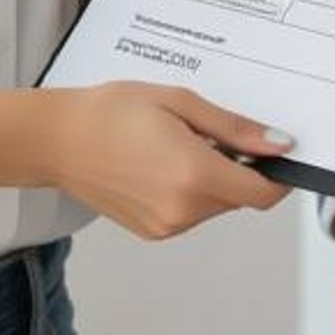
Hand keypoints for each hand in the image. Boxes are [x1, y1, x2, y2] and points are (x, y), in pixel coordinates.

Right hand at [44, 83, 292, 238]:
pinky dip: (190, 191)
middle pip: (239, 197)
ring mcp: (167, 225)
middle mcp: (183, 209)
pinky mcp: (153, 231)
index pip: (263, 193)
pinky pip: (191, 213)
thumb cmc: (110, 112)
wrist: (56, 140)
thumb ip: (235, 129)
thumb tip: (278, 144)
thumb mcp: (181, 104)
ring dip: (212, 179)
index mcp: (195, 175)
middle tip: (207, 134)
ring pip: (216, 205)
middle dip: (238, 168)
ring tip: (175, 146)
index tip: (277, 154)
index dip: (279, 176)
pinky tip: (160, 164)